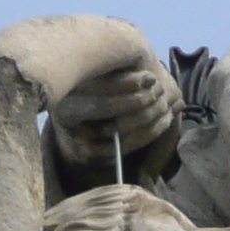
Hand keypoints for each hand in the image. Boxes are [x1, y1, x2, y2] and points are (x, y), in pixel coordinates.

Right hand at [50, 59, 180, 179]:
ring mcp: (76, 139)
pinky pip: (125, 146)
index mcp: (65, 90)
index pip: (97, 86)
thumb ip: (120, 74)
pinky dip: (148, 133)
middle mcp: (65, 115)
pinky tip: (162, 120)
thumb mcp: (100, 79)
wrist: (79, 130)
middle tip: (160, 90)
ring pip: (118, 129)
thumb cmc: (96, 95)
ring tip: (164, 103)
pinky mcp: (90, 156)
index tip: (150, 77)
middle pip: (104, 107)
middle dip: (138, 99)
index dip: (126, 82)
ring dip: (148, 116)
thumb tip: (150, 78)